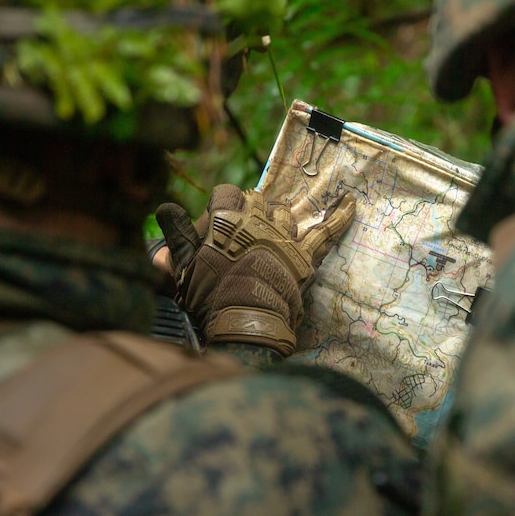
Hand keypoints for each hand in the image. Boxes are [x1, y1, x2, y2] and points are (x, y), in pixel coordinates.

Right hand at [155, 185, 354, 355]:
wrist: (244, 322)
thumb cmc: (209, 297)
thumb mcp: (182, 268)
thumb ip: (175, 237)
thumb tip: (164, 209)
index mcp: (226, 219)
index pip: (226, 192)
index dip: (223, 205)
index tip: (220, 220)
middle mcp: (257, 221)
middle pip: (257, 201)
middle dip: (251, 212)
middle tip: (244, 234)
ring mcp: (283, 237)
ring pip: (284, 214)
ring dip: (277, 221)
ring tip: (270, 237)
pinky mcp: (304, 255)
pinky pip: (325, 230)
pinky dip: (339, 216)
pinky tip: (350, 202)